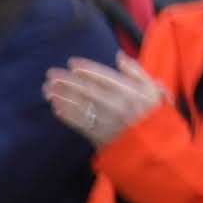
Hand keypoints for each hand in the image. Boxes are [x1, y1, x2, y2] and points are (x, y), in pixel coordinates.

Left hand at [46, 59, 165, 144]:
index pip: (104, 77)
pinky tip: (55, 107)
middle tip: (51, 74)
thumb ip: (136, 72)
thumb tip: (119, 56)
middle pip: (86, 90)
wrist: (155, 147)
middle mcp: (116, 105)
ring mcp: (106, 121)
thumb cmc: (153, 115)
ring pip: (80, 106)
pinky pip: (80, 124)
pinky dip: (66, 115)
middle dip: (66, 81)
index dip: (86, 69)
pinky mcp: (99, 136)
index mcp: (130, 92)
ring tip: (47, 90)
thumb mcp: (153, 90)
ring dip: (61, 97)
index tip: (71, 63)